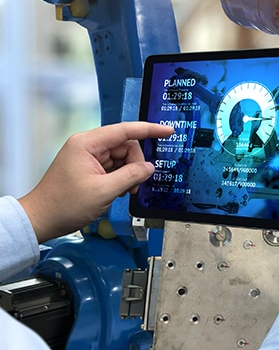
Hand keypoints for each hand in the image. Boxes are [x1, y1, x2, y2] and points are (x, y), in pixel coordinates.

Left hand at [19, 122, 172, 242]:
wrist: (41, 220)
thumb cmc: (62, 205)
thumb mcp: (104, 191)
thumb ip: (131, 176)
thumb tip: (149, 168)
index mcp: (87, 144)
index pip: (126, 130)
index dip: (150, 130)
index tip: (167, 131)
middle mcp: (87, 145)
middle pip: (126, 145)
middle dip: (135, 164)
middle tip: (134, 185)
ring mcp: (87, 156)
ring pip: (121, 157)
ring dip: (128, 173)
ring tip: (122, 191)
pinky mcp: (88, 167)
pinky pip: (114, 166)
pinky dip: (120, 177)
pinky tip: (116, 190)